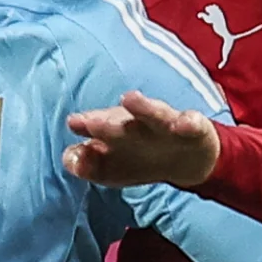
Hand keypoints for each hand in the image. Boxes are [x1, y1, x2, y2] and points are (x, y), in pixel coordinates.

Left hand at [61, 89, 223, 188]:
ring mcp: (166, 125)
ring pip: (154, 115)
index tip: (74, 124)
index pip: (98, 128)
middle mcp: (139, 126)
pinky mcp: (192, 129)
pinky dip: (188, 122)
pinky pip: (191, 125)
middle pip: (121, 125)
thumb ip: (86, 161)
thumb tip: (69, 157)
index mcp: (117, 133)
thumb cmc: (142, 153)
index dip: (86, 126)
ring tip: (129, 98)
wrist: (188, 159)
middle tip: (90, 122)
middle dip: (105, 124)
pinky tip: (184, 121)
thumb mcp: (111, 163)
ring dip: (142, 108)